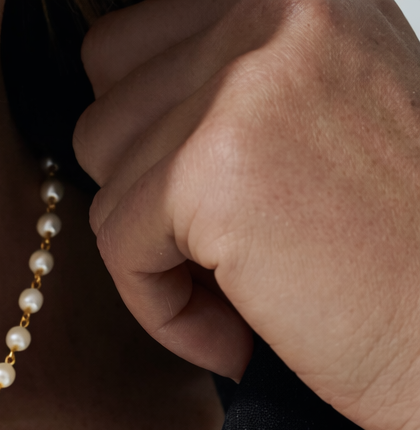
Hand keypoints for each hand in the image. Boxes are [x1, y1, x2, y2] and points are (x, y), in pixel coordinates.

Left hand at [74, 0, 419, 429]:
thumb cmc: (401, 253)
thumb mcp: (326, 116)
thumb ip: (231, 87)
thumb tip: (114, 111)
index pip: (127, 47)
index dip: (151, 148)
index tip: (211, 209)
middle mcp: (274, 6)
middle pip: (103, 113)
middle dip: (145, 199)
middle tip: (224, 254)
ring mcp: (244, 80)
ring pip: (102, 181)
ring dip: (155, 255)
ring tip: (242, 290)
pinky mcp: (212, 168)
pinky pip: (114, 246)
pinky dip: (161, 308)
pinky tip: (237, 333)